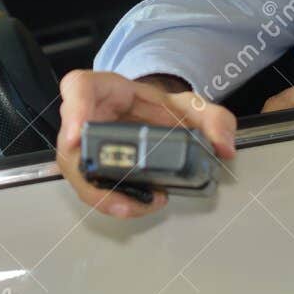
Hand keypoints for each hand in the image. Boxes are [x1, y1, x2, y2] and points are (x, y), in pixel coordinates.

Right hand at [56, 70, 236, 218]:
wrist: (154, 120)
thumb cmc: (160, 109)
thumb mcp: (191, 106)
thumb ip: (213, 119)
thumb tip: (223, 147)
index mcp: (104, 88)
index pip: (79, 87)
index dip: (74, 109)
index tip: (76, 135)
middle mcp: (86, 115)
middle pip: (69, 142)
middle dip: (88, 173)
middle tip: (119, 195)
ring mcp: (83, 144)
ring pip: (77, 172)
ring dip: (103, 195)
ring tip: (136, 205)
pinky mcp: (90, 168)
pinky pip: (90, 186)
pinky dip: (111, 200)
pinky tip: (135, 205)